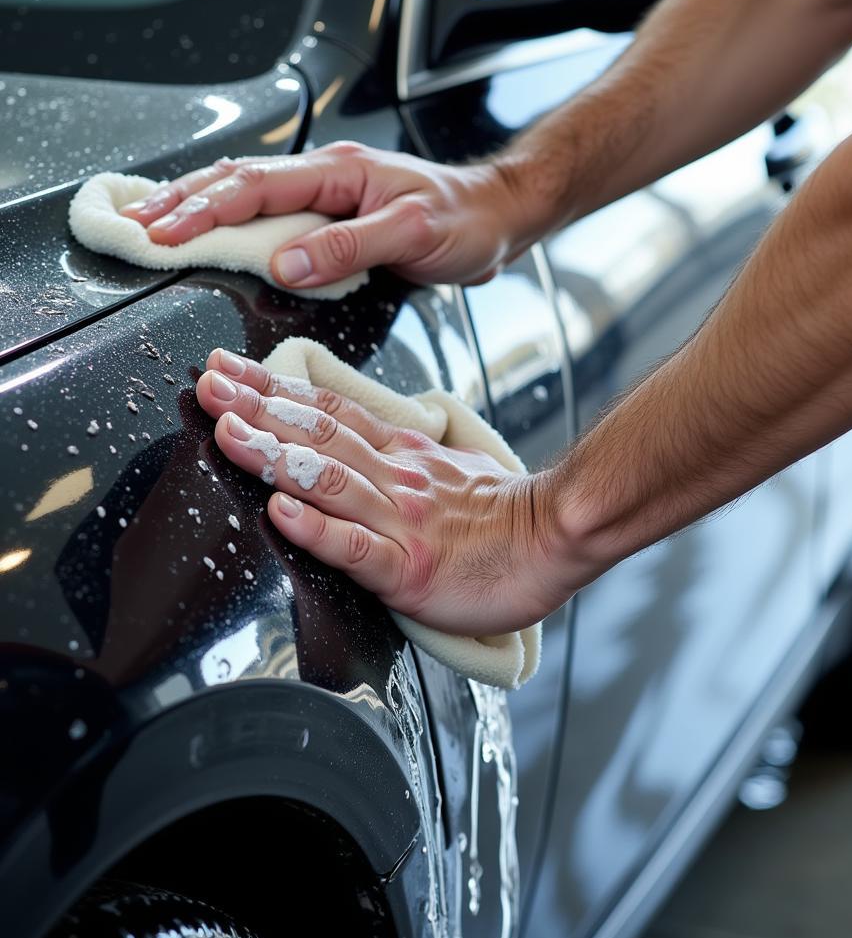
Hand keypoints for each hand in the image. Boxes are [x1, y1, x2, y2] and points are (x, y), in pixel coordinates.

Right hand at [119, 142, 530, 289]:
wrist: (496, 218)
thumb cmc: (464, 222)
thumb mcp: (413, 233)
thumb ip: (350, 248)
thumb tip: (283, 264)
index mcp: (339, 173)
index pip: (256, 187)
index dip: (205, 210)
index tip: (164, 232)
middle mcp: (327, 178)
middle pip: (238, 181)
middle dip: (184, 202)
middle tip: (138, 226)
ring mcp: (328, 197)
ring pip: (250, 195)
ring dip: (201, 207)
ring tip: (156, 222)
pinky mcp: (335, 219)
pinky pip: (274, 217)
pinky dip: (236, 224)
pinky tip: (215, 233)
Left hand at [194, 348, 577, 634]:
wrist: (556, 539)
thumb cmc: (502, 513)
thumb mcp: (447, 465)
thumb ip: (399, 454)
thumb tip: (356, 443)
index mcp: (402, 455)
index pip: (330, 412)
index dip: (275, 389)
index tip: (229, 368)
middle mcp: (395, 478)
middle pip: (319, 435)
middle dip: (257, 408)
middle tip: (209, 384)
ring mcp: (402, 521)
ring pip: (330, 481)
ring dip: (275, 456)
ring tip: (228, 435)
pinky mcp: (411, 569)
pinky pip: (358, 548)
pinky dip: (318, 530)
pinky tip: (282, 516)